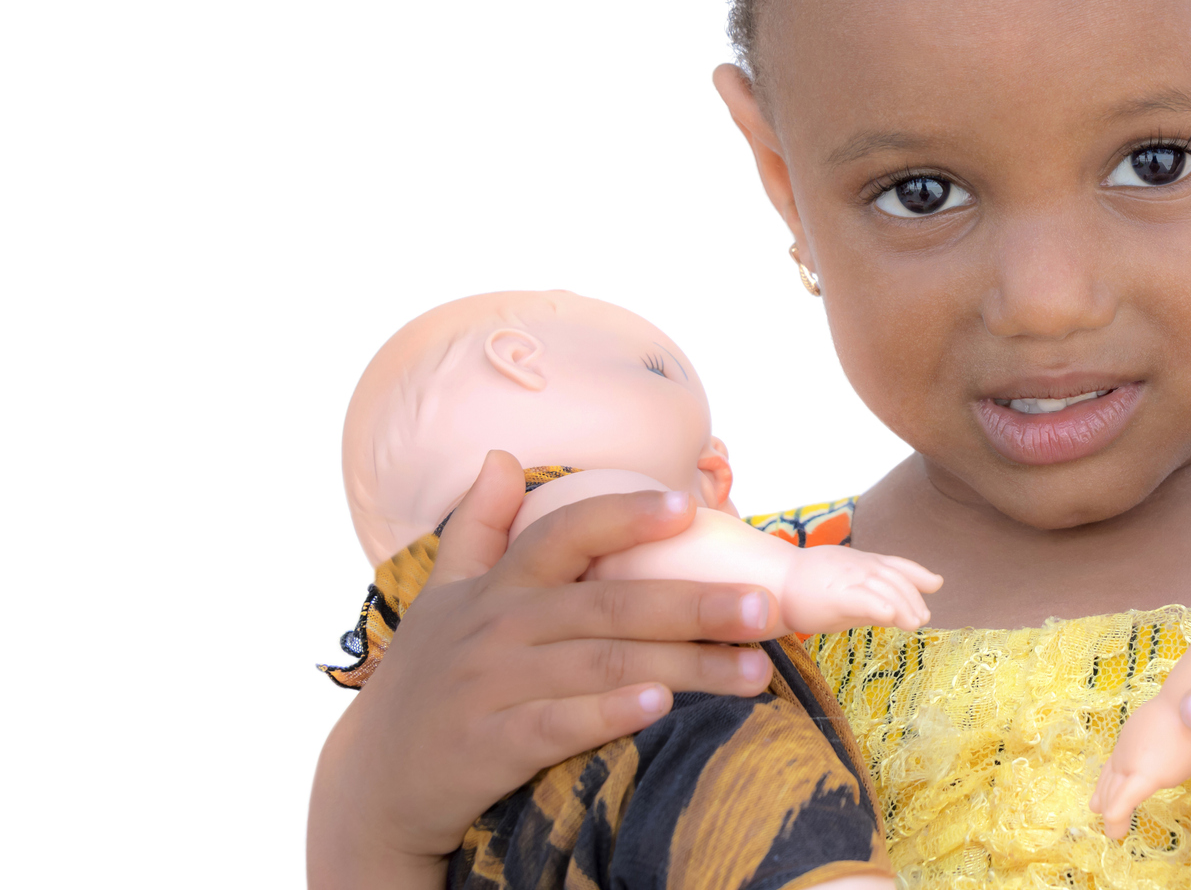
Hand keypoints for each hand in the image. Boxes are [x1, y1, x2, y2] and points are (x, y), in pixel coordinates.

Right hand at [307, 451, 787, 889]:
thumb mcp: (444, 598)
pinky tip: (659, 706)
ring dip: (684, 665)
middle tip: (764, 608)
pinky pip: (558, 725)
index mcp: (498, 587)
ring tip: (752, 669)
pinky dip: (608, 713)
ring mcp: (492, 687)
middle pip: (609, 604)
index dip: (625, 515)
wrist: (374, 785)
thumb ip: (479, 528)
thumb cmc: (428, 682)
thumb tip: (499, 456)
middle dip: (694, 604)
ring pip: (603, 665)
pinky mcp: (489, 748)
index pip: (566, 532)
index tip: (688, 505)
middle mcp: (499, 628)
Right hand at [779, 545, 942, 633]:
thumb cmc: (806, 591)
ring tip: (916, 622)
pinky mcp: (834, 595)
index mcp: (860, 564)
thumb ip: (868, 602)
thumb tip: (895, 614)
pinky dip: (880, 605)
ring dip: (904, 604)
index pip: (895, 565)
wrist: (771, 584)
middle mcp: (857, 566)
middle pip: (894, 578)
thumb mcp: (844, 595)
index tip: (936, 583)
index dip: (917, 573)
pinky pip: (862, 598)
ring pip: (884, 588)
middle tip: (923, 617)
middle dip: (912, 597)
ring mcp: (846, 578)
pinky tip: (892, 617)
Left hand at [1089, 687, 1190, 837]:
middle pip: (1113, 776)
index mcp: (1139, 734)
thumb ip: (1182, 726)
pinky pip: (1123, 801)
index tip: (1105, 785)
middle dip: (1104, 794)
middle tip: (1096, 808)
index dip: (1110, 775)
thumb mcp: (1185, 714)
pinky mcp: (1145, 775)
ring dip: (1113, 813)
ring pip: (1115, 792)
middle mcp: (1130, 747)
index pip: (1119, 759)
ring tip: (1112, 830)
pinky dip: (1116, 816)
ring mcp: (1134, 760)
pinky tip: (1114, 829)